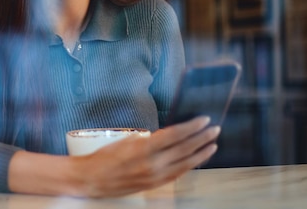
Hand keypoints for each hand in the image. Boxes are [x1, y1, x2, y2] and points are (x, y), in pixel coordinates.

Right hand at [70, 116, 219, 197]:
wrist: (92, 179)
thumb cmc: (105, 157)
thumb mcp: (126, 140)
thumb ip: (148, 139)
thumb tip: (167, 135)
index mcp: (144, 148)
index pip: (175, 135)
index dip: (191, 127)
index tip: (203, 119)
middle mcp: (152, 164)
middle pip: (184, 149)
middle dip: (201, 138)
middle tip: (214, 129)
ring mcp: (154, 176)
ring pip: (185, 164)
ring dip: (201, 153)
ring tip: (212, 144)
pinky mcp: (154, 185)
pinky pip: (177, 175)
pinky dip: (189, 166)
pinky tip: (196, 160)